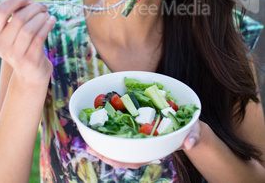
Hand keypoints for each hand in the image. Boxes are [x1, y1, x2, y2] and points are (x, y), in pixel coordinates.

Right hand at [0, 0, 55, 85]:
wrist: (31, 71)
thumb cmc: (23, 43)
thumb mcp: (15, 25)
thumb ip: (14, 5)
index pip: (0, 10)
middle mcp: (0, 45)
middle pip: (18, 17)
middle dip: (34, 7)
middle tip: (43, 6)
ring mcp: (14, 54)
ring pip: (30, 27)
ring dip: (42, 16)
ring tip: (47, 14)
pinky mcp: (30, 59)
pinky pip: (40, 36)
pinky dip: (48, 25)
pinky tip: (52, 20)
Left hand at [86, 120, 201, 168]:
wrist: (189, 126)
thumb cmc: (191, 130)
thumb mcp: (194, 132)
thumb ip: (194, 136)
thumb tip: (191, 142)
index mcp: (155, 149)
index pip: (136, 159)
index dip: (121, 160)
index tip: (108, 158)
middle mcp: (145, 146)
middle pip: (123, 154)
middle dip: (106, 153)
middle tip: (90, 147)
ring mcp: (141, 138)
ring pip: (120, 144)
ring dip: (104, 142)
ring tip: (88, 138)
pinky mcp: (139, 127)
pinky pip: (123, 130)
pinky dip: (111, 128)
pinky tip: (99, 123)